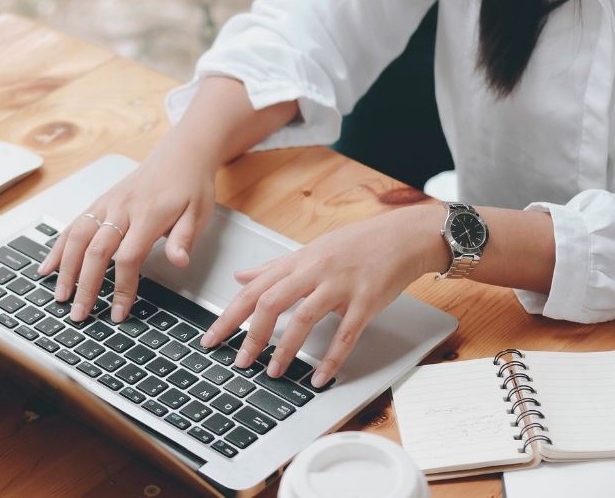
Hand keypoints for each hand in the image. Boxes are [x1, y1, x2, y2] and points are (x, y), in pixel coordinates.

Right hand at [38, 138, 217, 322]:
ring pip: (78, 237)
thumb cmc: (189, 185)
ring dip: (65, 269)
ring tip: (60, 296)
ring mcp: (107, 204)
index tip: (119, 313)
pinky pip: (74, 225)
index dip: (122, 287)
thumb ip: (184, 239)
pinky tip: (47, 267)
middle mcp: (121, 208)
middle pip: (96, 251)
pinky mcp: (100, 202)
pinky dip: (58, 247)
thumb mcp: (199, 213)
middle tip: (79, 314)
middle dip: (85, 285)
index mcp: (148, 214)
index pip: (128, 257)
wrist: (180, 153)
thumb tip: (179, 262)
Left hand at [201, 204, 445, 388]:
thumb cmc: (356, 245)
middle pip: (271, 301)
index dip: (230, 315)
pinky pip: (345, 333)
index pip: (254, 289)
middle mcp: (314, 271)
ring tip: (273, 372)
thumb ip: (274, 268)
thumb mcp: (310, 251)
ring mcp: (340, 286)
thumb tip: (241, 277)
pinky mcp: (366, 301)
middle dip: (251, 334)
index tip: (212, 338)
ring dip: (286, 348)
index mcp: (298, 262)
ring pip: (304, 317)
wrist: (402, 237)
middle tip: (240, 362)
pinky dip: (331, 358)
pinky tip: (319, 377)